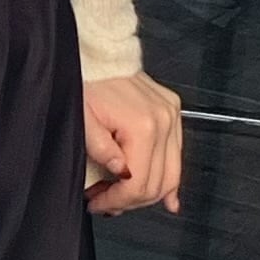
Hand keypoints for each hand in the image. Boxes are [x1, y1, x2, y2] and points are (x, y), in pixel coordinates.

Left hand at [82, 72, 181, 215]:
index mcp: (142, 125)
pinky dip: (170, 178)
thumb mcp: (82, 120)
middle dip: (129, 201)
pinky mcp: (173, 111)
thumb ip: (100, 150)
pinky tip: (169, 198)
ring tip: (123, 196)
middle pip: (157, 184)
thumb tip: (120, 174)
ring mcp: (172, 115)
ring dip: (147, 192)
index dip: (115, 201)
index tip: (97, 203)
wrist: (99, 56)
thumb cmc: (87, 83)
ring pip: (172, 174)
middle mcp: (164, 121)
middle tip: (105, 201)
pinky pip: (177, 155)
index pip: (138, 184)